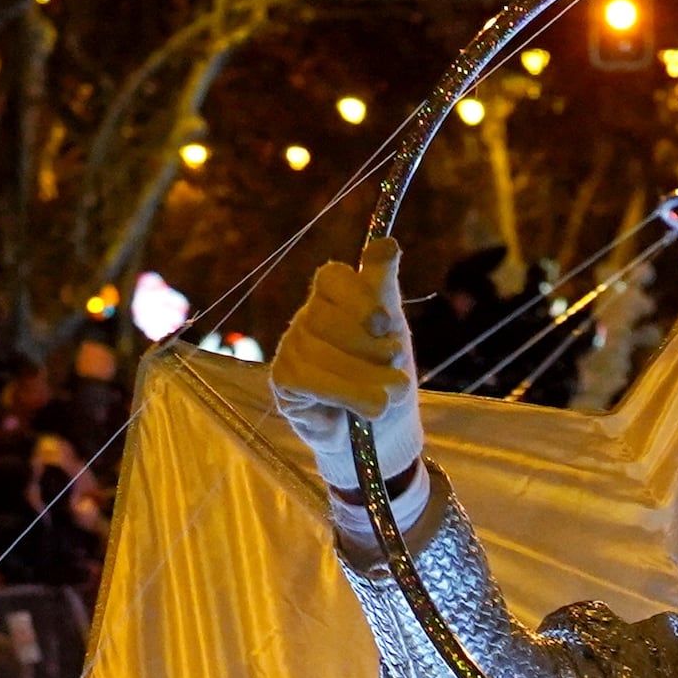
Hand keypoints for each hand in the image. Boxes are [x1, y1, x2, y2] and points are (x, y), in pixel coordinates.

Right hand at [272, 250, 423, 497]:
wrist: (384, 433)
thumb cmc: (387, 376)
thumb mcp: (394, 332)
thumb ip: (384, 287)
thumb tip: (385, 243)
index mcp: (333, 298)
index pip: (333, 276)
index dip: (360, 299)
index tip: (386, 325)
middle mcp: (307, 319)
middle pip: (328, 317)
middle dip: (370, 347)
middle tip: (394, 365)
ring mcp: (291, 349)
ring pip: (321, 353)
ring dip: (365, 379)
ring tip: (388, 396)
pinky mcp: (283, 382)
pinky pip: (309, 381)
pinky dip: (344, 396)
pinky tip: (360, 412)